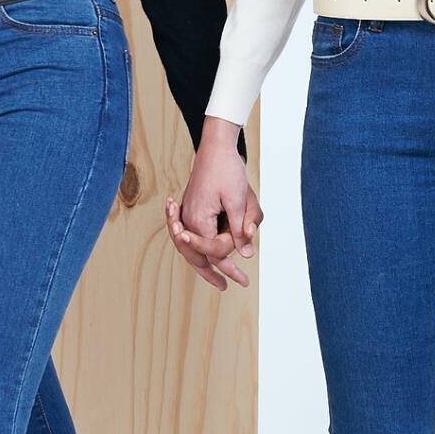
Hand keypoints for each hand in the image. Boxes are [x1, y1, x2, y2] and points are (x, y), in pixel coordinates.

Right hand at [165, 116, 262, 291]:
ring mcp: (187, 214)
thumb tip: (246, 254)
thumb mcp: (238, 200)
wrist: (215, 146)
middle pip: (197, 256)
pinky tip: (211, 254)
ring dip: (207, 262)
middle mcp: (188, 219)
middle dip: (213, 272)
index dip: (229, 259)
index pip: (212, 251)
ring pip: (194, 247)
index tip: (243, 269)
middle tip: (228, 287)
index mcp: (197, 219)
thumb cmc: (227, 170)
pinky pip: (195, 235)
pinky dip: (202, 247)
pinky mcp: (191, 210)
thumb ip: (240, 229)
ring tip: (219, 277)